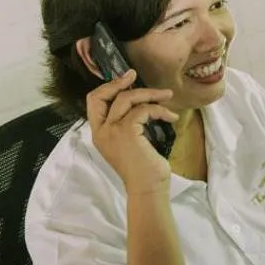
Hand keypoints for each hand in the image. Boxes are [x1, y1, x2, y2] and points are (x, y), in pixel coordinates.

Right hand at [86, 70, 176, 191]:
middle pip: (103, 95)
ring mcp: (112, 131)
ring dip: (150, 94)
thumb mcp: (132, 142)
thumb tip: (142, 101)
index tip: (125, 79)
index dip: (107, 87)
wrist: (148, 188)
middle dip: (120, 82)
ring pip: (127, 98)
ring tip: (167, 96)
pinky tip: (171, 117)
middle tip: (136, 75)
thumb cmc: (144, 168)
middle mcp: (101, 131)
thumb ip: (129, 124)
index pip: (93, 102)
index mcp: (99, 133)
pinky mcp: (127, 132)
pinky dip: (160, 110)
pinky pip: (144, 109)